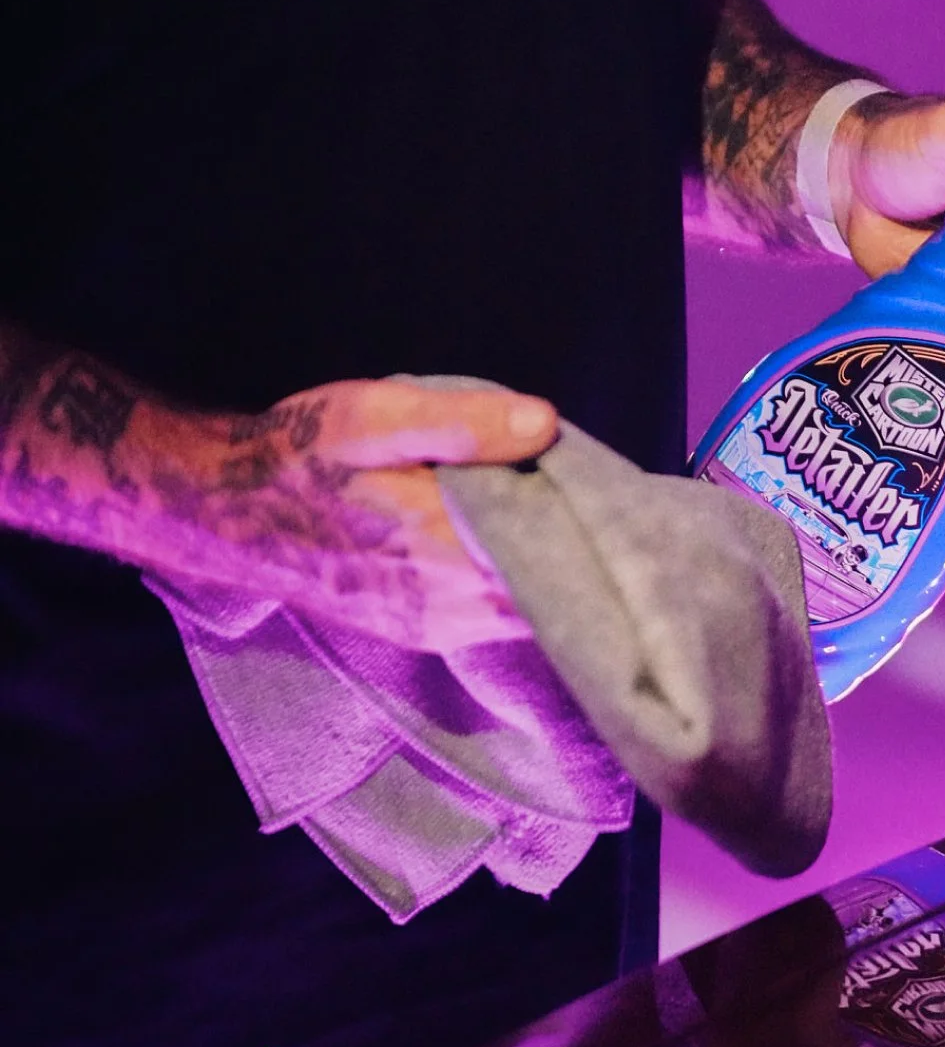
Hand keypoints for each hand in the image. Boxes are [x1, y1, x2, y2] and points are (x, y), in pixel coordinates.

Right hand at [132, 378, 557, 652]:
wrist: (226, 512)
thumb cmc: (303, 455)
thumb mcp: (376, 416)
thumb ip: (463, 424)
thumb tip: (546, 424)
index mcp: (450, 550)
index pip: (561, 555)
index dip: (596, 526)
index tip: (616, 489)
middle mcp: (453, 606)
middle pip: (555, 588)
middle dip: (582, 549)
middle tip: (594, 496)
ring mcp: (439, 627)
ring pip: (529, 607)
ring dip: (552, 568)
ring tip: (562, 515)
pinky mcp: (424, 631)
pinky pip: (498, 616)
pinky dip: (520, 584)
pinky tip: (521, 545)